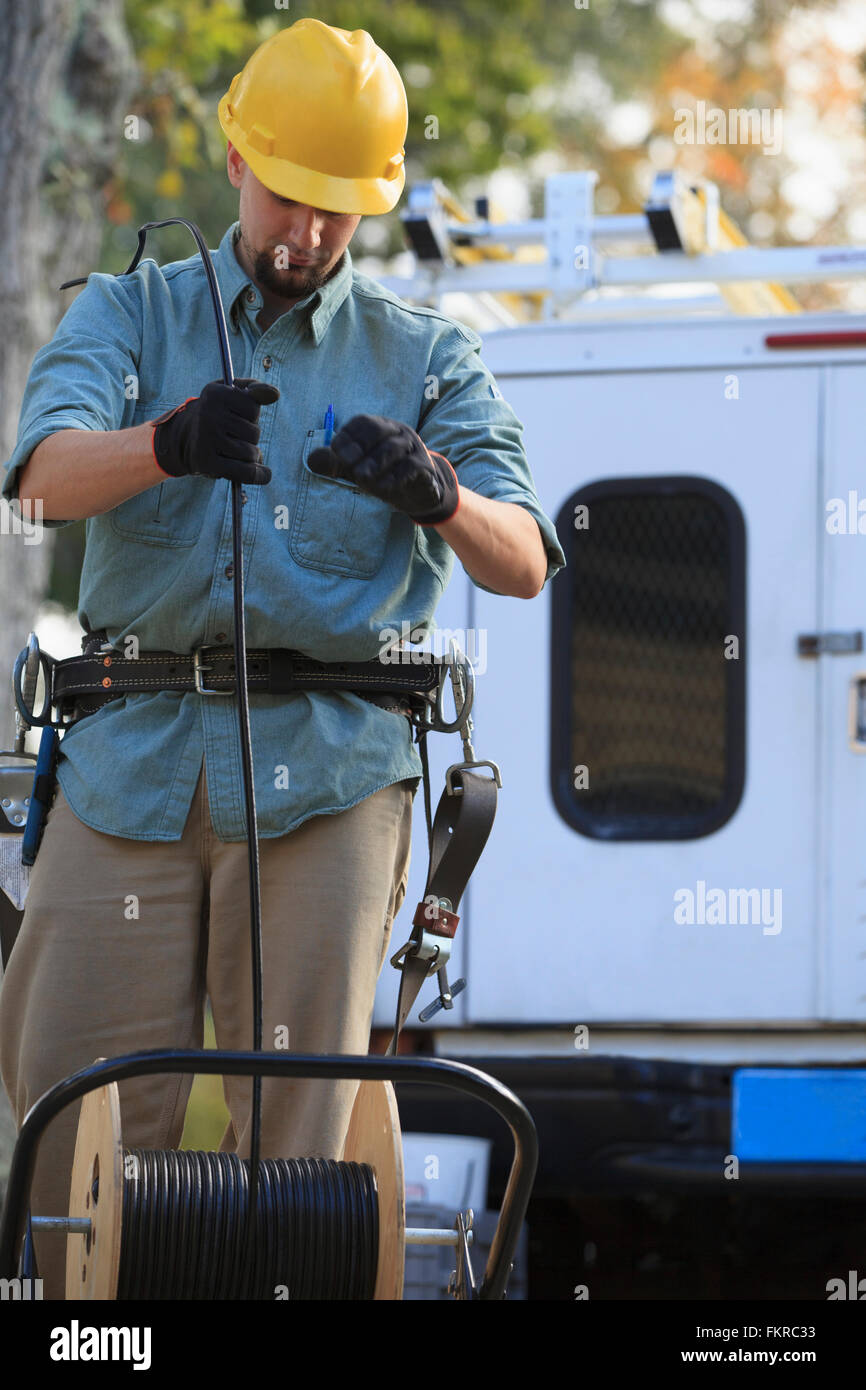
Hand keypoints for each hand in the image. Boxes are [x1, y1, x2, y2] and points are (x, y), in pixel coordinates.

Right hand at [151, 378, 279, 485]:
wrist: (184, 438)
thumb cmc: (217, 414)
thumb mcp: (232, 394)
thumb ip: (255, 389)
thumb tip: (274, 394)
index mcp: (214, 394)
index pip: (253, 407)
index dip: (251, 414)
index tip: (238, 414)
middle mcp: (208, 415)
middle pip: (254, 432)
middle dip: (250, 436)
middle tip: (234, 435)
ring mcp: (207, 440)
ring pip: (251, 453)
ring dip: (250, 455)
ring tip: (235, 450)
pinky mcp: (207, 463)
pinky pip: (246, 472)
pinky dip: (258, 475)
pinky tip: (264, 474)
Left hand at [307, 414, 459, 524]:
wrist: (419, 494)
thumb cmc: (384, 476)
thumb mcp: (358, 469)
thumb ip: (337, 464)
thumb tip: (311, 460)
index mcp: (380, 427)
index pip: (363, 422)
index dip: (348, 435)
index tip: (336, 451)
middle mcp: (397, 433)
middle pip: (378, 430)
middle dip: (361, 446)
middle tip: (348, 465)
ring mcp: (413, 448)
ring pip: (394, 448)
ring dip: (375, 463)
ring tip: (362, 479)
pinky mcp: (424, 467)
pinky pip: (411, 467)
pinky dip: (396, 477)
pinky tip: (383, 487)